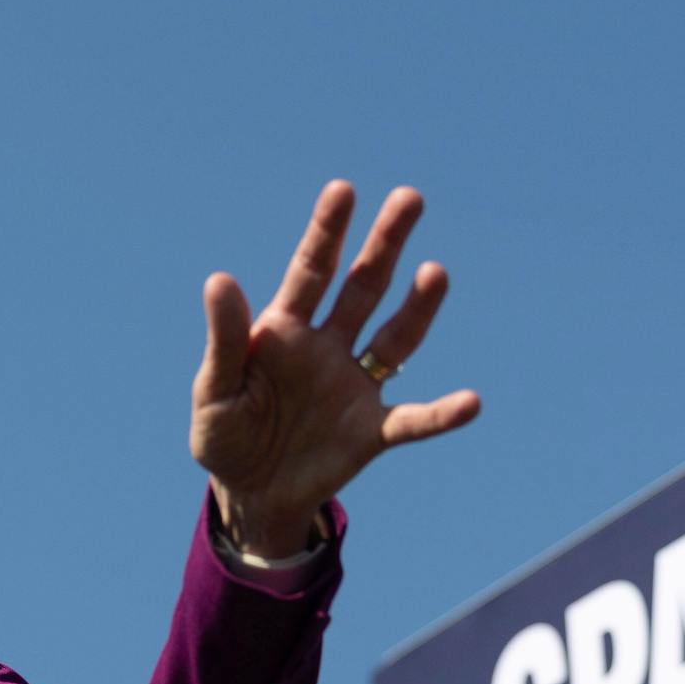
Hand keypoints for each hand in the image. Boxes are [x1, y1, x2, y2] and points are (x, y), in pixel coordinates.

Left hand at [193, 181, 480, 556]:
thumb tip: (219, 279)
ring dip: (417, 308)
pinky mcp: (372, 431)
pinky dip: (441, 414)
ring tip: (436, 272)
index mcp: (284, 331)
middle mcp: (327, 347)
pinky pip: (413, 420)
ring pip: (394, 339)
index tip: (343, 190)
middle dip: (384, 244)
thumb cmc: (224, 436)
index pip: (311, 271)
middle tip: (410, 197)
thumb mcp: (213, 391)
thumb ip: (223, 339)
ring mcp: (354, 386)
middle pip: (363, 287)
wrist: (251, 493)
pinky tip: (471, 403)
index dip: (327, 232)